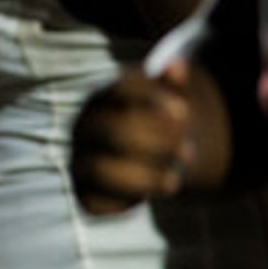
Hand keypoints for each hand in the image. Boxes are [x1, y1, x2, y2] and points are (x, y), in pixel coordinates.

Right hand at [71, 65, 193, 215]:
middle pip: (114, 131)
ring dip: (144, 177)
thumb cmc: (157, 122)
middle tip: (187, 152)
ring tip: (174, 182)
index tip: (183, 111)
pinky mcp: (83, 192)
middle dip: (156, 143)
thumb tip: (178, 67)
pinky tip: (148, 195)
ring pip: (102, 170)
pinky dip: (126, 201)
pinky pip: (98, 201)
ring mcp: (80, 160)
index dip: (151, 98)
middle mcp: (84, 127)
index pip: (121, 90)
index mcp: (103, 98)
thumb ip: (174, 87)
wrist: (140, 156)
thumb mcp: (168, 100)